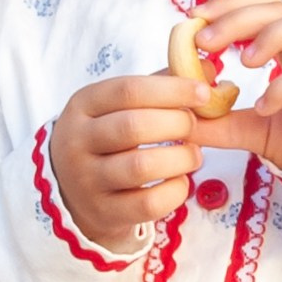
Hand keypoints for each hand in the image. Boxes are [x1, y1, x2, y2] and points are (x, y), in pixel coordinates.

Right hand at [48, 73, 204, 254]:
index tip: (203, 93)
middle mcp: (77, 142)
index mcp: (82, 106)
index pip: (128, 90)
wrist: (73, 189)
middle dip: (177, 124)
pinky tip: (181, 182)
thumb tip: (207, 69)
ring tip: (193, 155)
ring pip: (141, 167)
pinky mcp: (103, 212)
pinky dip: (175, 191)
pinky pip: (148, 204)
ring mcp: (87, 181)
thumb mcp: (119, 105)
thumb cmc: (108, 137)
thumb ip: (159, 85)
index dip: (171, 90)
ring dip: (180, 158)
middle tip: (193, 127)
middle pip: (134, 127)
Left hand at [191, 0, 281, 177]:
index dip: (231, 3)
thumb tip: (179, 116)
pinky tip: (264, 107)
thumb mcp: (249, 129)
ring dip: (273, 34)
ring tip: (243, 61)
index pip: (265, 4)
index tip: (195, 17)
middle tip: (204, 41)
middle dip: (239, 16)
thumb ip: (218, 121)